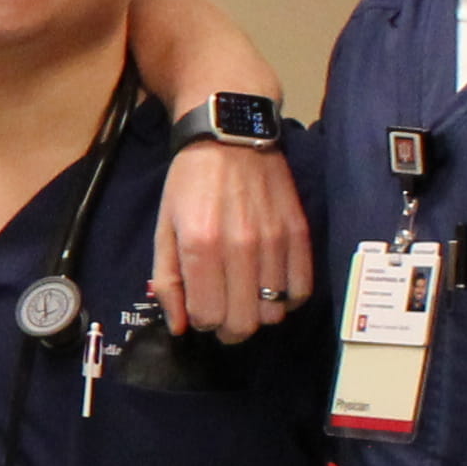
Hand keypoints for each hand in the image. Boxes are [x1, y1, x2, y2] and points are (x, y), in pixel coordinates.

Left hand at [151, 129, 312, 337]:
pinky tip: (272, 287)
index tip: (200, 310)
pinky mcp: (299, 233)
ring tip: (247, 295)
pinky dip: (288, 299)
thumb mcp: (164, 228)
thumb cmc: (190, 183)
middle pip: (244, 323)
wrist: (231, 136)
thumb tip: (180, 326)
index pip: (208, 317)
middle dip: (229, 329)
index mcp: (200, 246)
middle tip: (223, 314)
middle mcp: (240, 247)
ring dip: (258, 313)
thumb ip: (167, 281)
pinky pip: (302, 290)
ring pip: (273, 312)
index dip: (201, 322)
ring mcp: (274, 241)